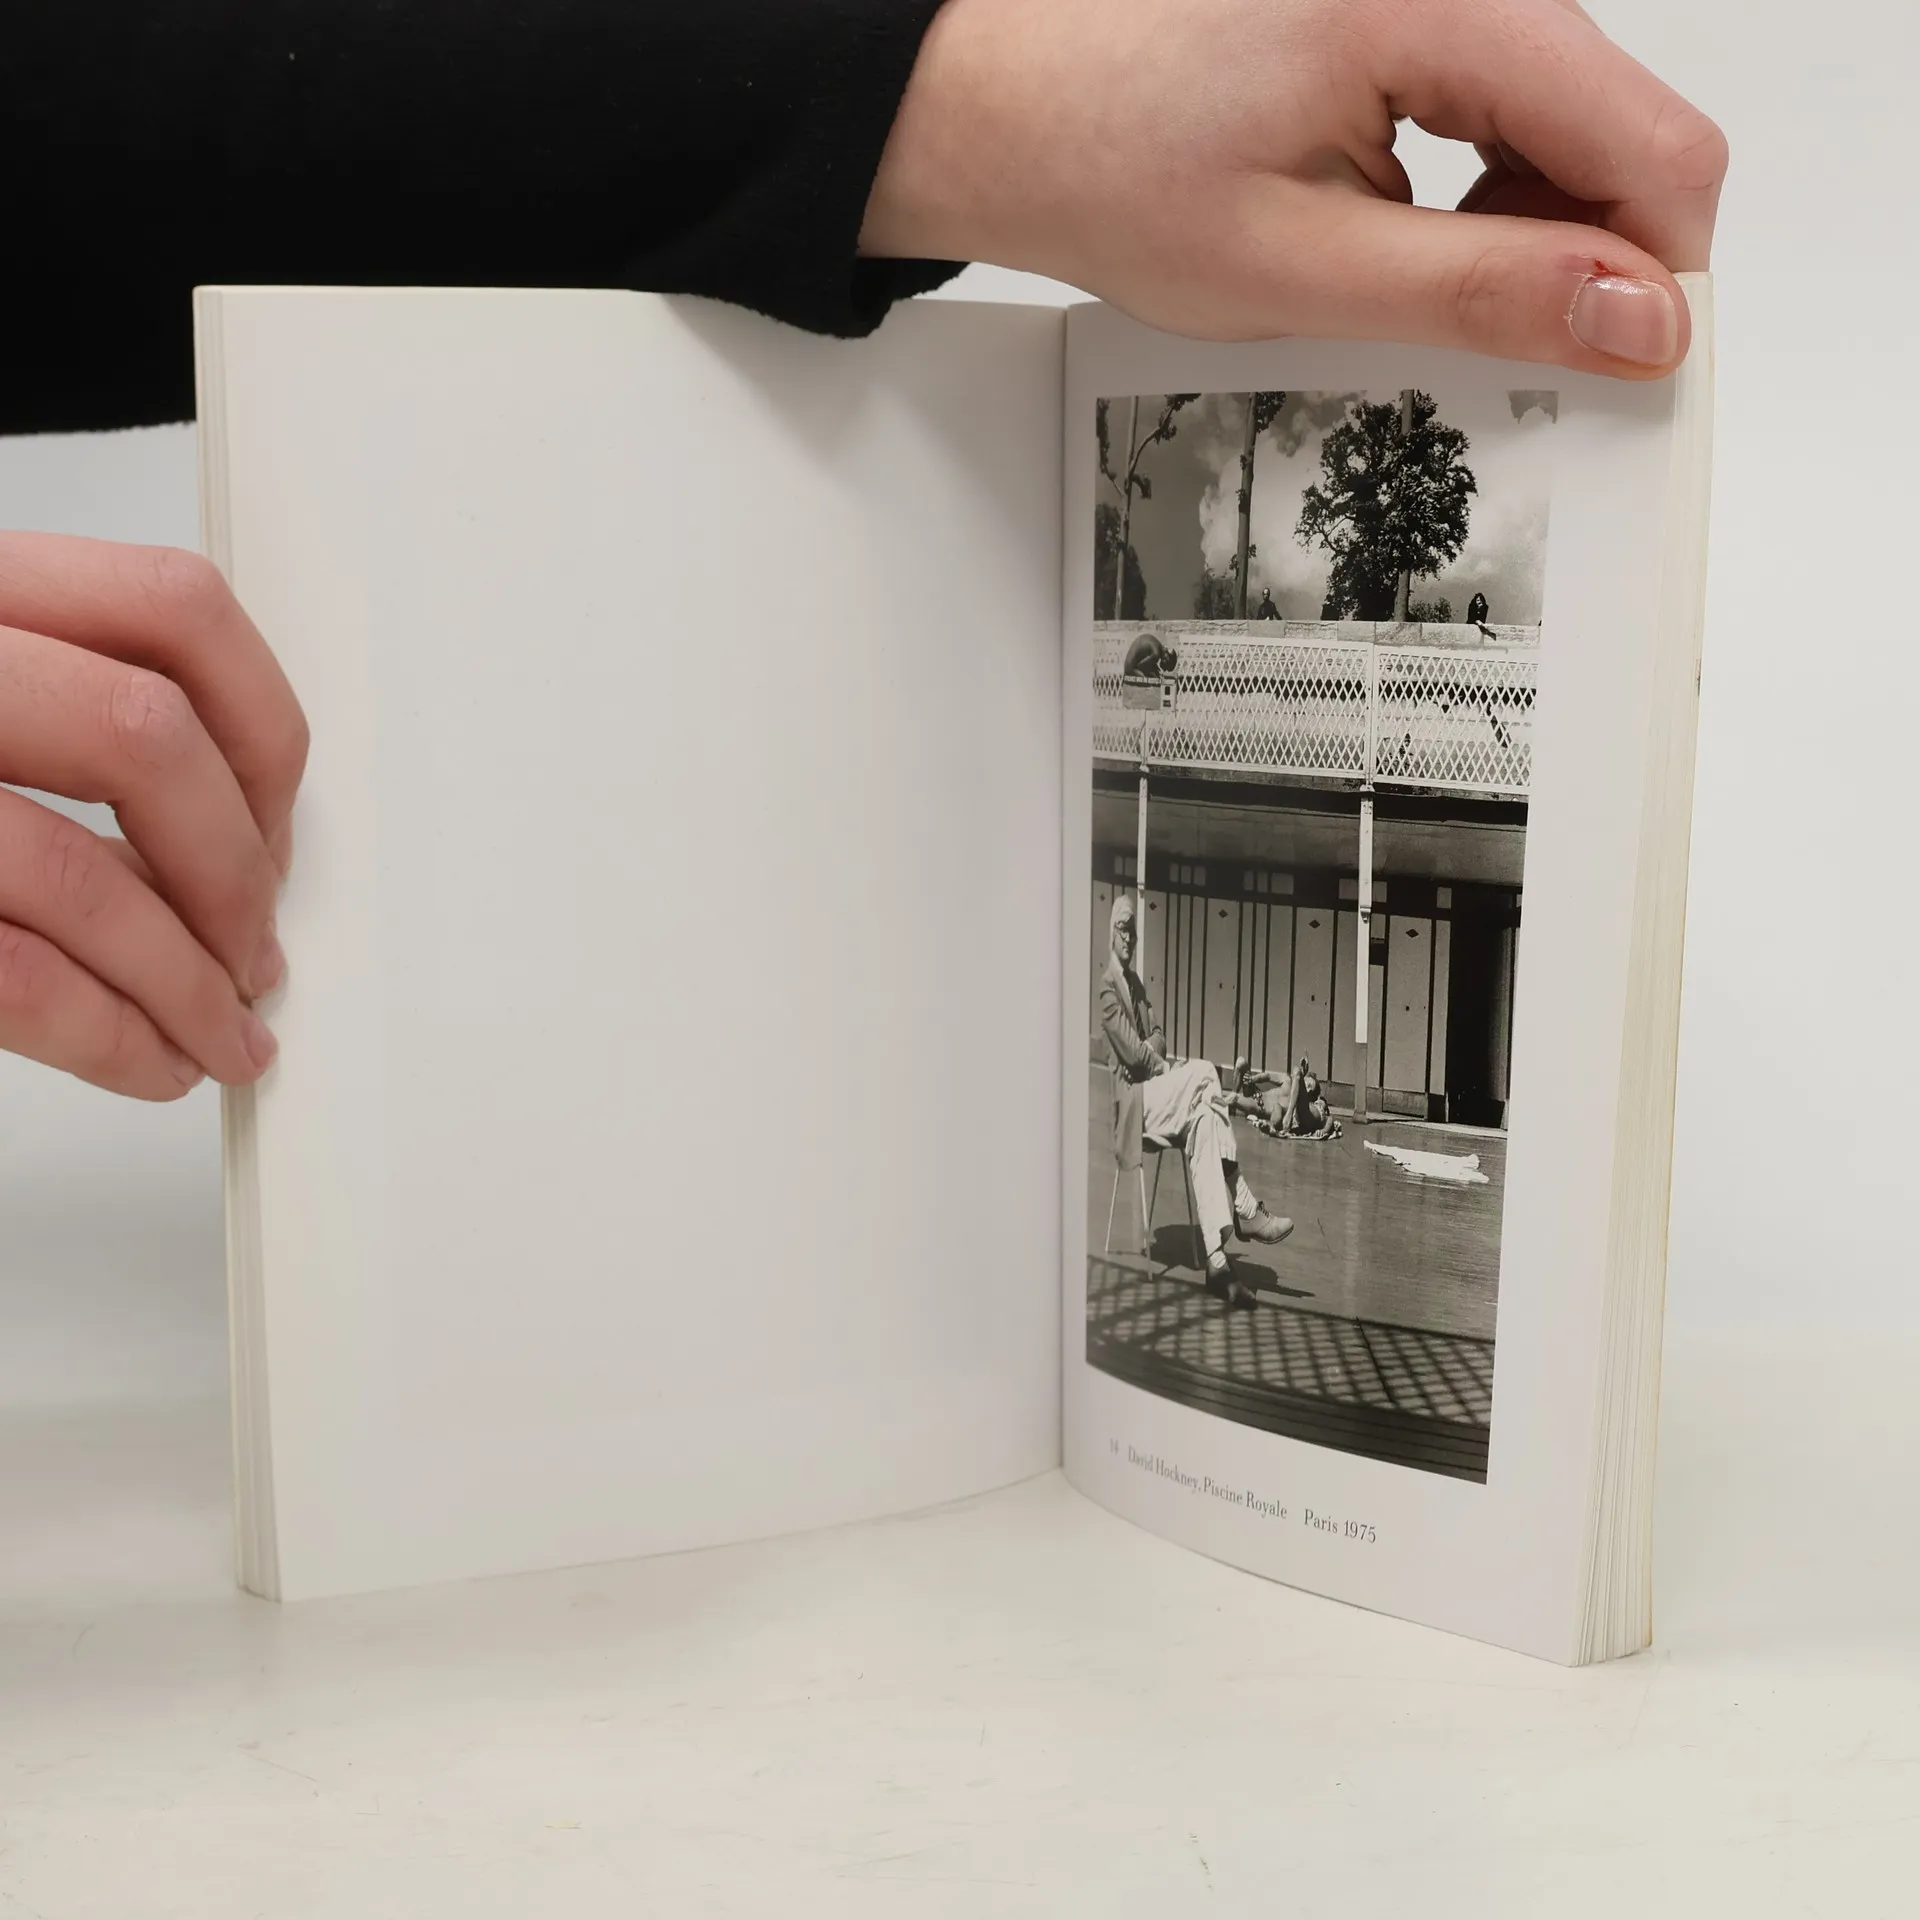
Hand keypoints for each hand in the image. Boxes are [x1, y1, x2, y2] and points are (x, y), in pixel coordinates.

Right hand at [0, 533, 306, 1099]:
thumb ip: (61, 715)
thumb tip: (233, 829)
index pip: (173, 607)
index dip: (263, 727)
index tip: (278, 815)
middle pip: (147, 737)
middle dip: (235, 868)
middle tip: (255, 944)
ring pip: (80, 874)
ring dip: (187, 981)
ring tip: (223, 1029)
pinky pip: (18, 978)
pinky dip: (114, 1038)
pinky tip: (152, 1061)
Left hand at [862, 0, 1725, 376]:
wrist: (1011, 105)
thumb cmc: (1112, 166)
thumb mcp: (1301, 267)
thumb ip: (1480, 293)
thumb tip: (1638, 318)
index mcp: (1443, 8)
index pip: (1649, 139)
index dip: (1655, 271)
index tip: (1619, 368)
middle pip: (1621, 126)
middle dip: (1588, 253)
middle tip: (1482, 344)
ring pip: (1571, 121)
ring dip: (1532, 228)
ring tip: (1410, 284)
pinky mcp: (1413, 15)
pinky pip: (1505, 105)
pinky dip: (1484, 191)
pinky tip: (1406, 237)